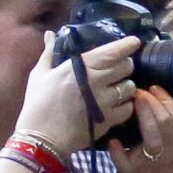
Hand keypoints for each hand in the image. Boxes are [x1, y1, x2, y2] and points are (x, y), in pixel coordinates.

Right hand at [16, 34, 138, 153]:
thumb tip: (50, 34)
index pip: (111, 52)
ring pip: (129, 87)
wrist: (41, 138)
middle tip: (120, 69)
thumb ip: (49, 52)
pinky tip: (118, 105)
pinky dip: (126, 105)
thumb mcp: (40, 74)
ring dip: (126, 86)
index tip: (134, 42)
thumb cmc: (38, 104)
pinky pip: (128, 108)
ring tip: (119, 88)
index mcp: (79, 66)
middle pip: (126, 67)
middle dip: (126, 66)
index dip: (127, 45)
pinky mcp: (108, 120)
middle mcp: (96, 81)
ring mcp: (104, 101)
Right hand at [108, 87, 172, 172]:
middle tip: (143, 90)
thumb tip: (112, 134)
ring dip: (168, 100)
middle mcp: (169, 149)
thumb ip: (115, 152)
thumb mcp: (120, 168)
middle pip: (167, 118)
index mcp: (152, 154)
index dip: (145, 107)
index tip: (135, 95)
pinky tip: (167, 99)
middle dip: (155, 100)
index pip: (151, 125)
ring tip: (155, 90)